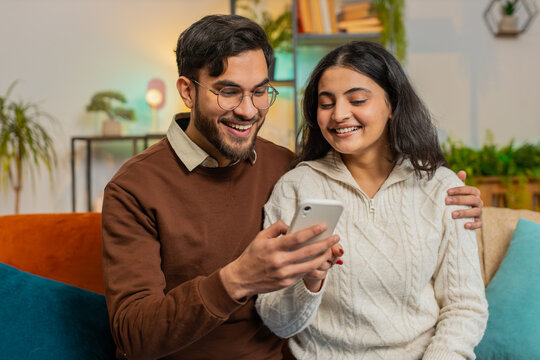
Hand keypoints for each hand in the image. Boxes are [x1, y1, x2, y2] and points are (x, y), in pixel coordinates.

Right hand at [220, 221, 339, 299]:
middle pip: (308, 251)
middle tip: (335, 237)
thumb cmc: (252, 255)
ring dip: (323, 256)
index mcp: (273, 247)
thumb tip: (291, 225)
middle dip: (324, 243)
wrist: (241, 278)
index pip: (297, 237)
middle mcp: (280, 261)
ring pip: (310, 264)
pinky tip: (319, 260)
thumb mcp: (261, 237)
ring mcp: (284, 273)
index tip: (324, 225)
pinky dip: (313, 266)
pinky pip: (304, 273)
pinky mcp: (286, 282)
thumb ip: (277, 228)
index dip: (312, 231)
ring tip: (330, 250)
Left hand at [446, 170, 482, 229]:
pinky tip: (465, 225)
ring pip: (476, 212)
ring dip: (464, 212)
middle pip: (473, 200)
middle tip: (446, 201)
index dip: (460, 190)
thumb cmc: (458, 200)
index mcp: (475, 194)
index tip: (448, 191)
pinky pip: (479, 224)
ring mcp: (479, 213)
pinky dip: (473, 225)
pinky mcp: (479, 222)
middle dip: (459, 200)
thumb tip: (462, 172)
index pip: (470, 190)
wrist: (461, 215)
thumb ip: (459, 182)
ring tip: (453, 214)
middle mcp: (479, 202)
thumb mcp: (458, 192)